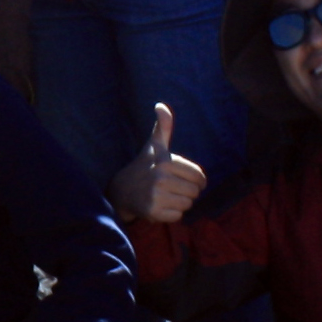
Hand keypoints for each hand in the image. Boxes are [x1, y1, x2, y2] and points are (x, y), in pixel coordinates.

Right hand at [108, 103, 205, 222]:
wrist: (122, 190)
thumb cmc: (144, 166)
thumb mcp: (154, 145)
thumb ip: (163, 126)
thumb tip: (161, 105)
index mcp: (166, 161)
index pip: (199, 176)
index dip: (196, 180)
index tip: (183, 178)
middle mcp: (161, 177)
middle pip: (195, 192)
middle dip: (186, 191)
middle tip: (171, 188)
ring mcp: (156, 195)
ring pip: (188, 204)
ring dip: (179, 203)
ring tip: (164, 196)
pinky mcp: (153, 212)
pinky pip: (178, 216)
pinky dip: (171, 214)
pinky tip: (159, 206)